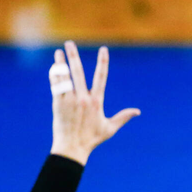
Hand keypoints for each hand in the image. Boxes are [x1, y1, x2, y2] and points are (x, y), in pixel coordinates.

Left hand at [48, 42, 139, 163]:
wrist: (72, 148)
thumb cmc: (92, 139)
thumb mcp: (110, 128)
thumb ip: (123, 117)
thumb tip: (137, 112)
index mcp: (96, 102)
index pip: (101, 78)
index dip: (103, 62)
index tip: (103, 50)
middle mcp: (82, 99)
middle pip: (78, 72)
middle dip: (73, 56)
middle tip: (69, 43)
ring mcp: (69, 101)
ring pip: (64, 77)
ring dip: (61, 63)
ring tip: (58, 52)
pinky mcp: (58, 105)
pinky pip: (56, 86)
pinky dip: (55, 76)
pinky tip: (54, 68)